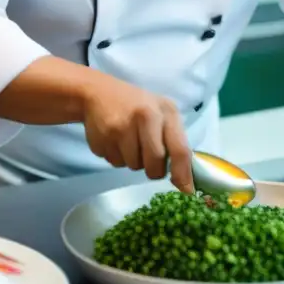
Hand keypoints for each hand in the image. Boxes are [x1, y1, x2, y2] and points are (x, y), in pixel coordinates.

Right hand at [80, 74, 194, 192]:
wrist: (97, 93)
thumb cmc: (137, 104)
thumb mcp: (161, 111)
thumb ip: (174, 138)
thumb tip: (184, 178)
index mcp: (163, 111)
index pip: (179, 148)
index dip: (183, 173)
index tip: (186, 191)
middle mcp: (143, 117)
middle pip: (154, 164)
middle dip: (153, 169)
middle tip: (148, 159)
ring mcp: (119, 128)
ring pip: (133, 166)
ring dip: (133, 161)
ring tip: (128, 141)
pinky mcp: (100, 138)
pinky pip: (114, 163)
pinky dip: (117, 157)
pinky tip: (114, 140)